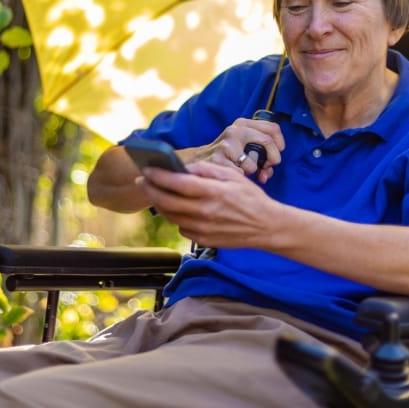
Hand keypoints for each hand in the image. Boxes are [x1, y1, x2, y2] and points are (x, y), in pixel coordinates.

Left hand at [137, 161, 280, 248]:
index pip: (177, 183)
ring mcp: (204, 229)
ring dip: (159, 203)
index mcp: (213, 192)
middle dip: (150, 190)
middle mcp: (206, 212)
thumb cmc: (251, 198)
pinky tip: (175, 208)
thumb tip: (186, 168)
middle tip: (141, 181)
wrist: (267, 227)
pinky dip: (175, 217)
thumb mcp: (233, 177)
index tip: (147, 170)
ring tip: (155, 193)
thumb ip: (208, 170)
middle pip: (167, 202)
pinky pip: (182, 227)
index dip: (159, 176)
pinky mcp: (204, 240)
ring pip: (171, 216)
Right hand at [191, 117, 284, 183]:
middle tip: (267, 168)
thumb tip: (269, 170)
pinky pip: (240, 174)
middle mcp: (235, 130)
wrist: (200, 159)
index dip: (280, 144)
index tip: (277, 153)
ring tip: (244, 170)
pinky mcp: (218, 159)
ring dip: (252, 172)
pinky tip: (233, 173)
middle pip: (267, 142)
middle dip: (273, 160)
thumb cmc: (228, 154)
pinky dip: (240, 177)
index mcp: (243, 123)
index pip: (272, 128)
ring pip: (253, 164)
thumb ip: (261, 150)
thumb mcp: (243, 143)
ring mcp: (226, 144)